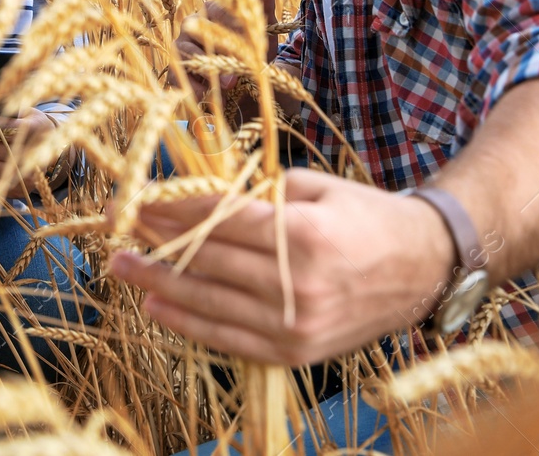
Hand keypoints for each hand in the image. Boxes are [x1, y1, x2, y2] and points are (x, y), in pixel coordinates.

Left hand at [108, 168, 455, 364]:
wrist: (422, 268)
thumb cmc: (365, 217)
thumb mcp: (315, 187)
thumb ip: (258, 194)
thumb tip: (196, 196)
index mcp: (303, 234)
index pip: (218, 219)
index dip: (170, 208)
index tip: (134, 198)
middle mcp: (297, 283)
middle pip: (207, 259)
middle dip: (155, 240)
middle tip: (116, 227)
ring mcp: (295, 323)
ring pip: (209, 301)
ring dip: (159, 283)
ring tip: (122, 267)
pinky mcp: (296, 351)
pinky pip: (230, 338)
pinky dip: (189, 322)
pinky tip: (157, 305)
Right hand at [173, 0, 276, 99]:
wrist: (247, 93)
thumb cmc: (254, 56)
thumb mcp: (264, 34)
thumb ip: (263, 5)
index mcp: (213, 10)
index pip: (218, 10)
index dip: (234, 26)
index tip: (252, 43)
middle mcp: (192, 25)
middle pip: (197, 29)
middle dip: (221, 49)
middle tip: (242, 64)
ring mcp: (180, 48)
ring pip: (186, 52)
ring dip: (209, 69)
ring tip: (230, 85)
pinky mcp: (175, 72)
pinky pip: (177, 76)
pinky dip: (195, 88)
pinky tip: (213, 97)